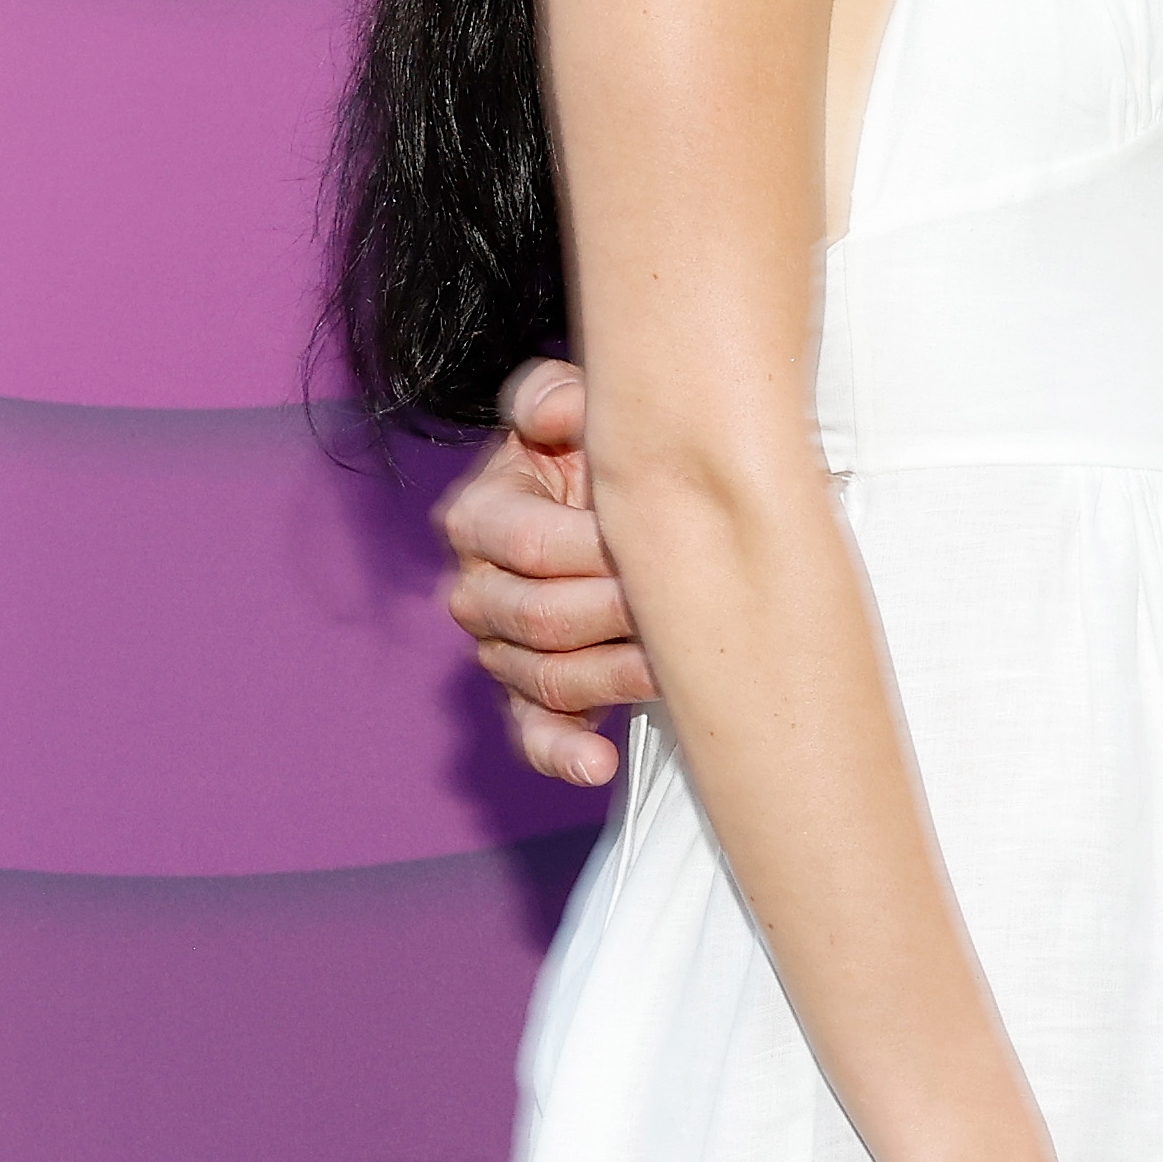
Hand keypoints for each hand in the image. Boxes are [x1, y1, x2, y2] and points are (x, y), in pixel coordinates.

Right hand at [437, 358, 649, 784]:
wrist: (631, 501)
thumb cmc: (608, 453)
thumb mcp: (585, 408)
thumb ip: (558, 396)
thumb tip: (554, 417)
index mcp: (481, 514)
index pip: (524, 543)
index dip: (590, 546)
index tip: (652, 543)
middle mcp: (478, 586)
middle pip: (536, 617)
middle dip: (613, 613)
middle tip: (683, 608)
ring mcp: (501, 647)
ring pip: (545, 676)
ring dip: (612, 675)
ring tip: (674, 668)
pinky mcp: (531, 696)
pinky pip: (532, 734)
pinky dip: (562, 754)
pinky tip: (598, 765)